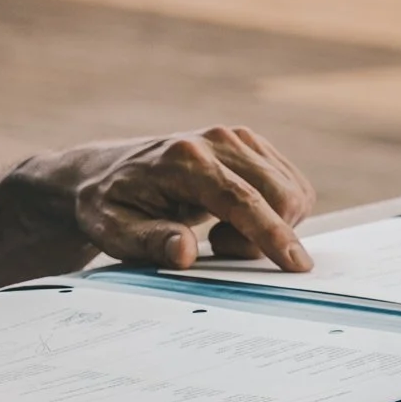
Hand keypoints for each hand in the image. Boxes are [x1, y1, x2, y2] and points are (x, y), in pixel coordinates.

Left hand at [22, 127, 315, 271]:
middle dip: (267, 235)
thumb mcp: (114, 233)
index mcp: (183, 160)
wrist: (103, 172)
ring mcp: (236, 137)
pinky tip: (233, 215)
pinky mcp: (249, 143)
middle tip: (219, 246)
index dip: (272, 233)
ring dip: (270, 223)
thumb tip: (185, 252)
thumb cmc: (108, 206)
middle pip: (279, 194)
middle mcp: (215, 139)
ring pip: (291, 191)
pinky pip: (290, 185)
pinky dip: (273, 210)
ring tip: (219, 230)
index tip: (297, 264)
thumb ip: (151, 242)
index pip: (240, 199)